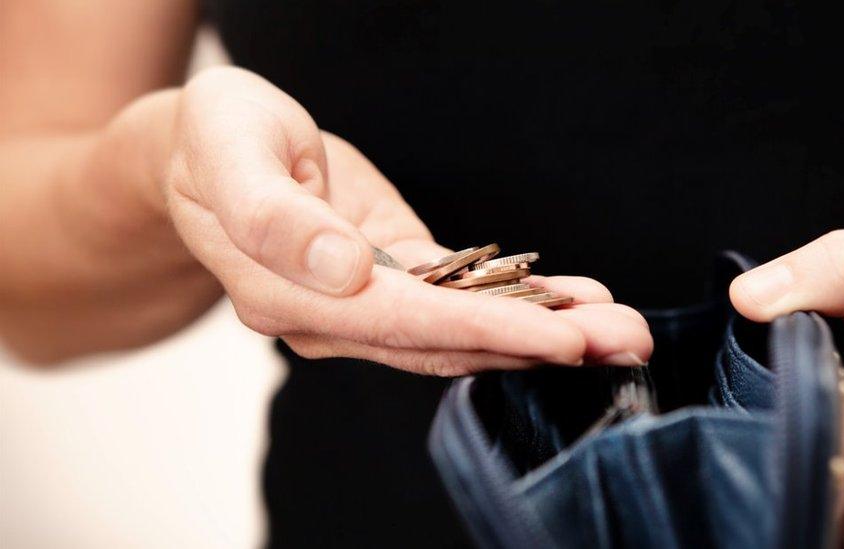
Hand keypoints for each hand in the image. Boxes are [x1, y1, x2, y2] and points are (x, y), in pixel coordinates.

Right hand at [163, 67, 651, 374]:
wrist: (205, 153)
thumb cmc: (213, 143)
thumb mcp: (228, 152)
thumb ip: (273, 216)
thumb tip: (343, 272)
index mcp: (288, 294)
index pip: (401, 323)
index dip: (483, 331)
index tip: (558, 338)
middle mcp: (331, 316)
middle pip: (445, 341)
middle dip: (538, 345)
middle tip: (624, 338)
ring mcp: (362, 304)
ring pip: (460, 328)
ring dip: (542, 330)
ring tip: (618, 324)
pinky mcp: (388, 279)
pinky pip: (457, 298)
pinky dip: (515, 300)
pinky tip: (570, 297)